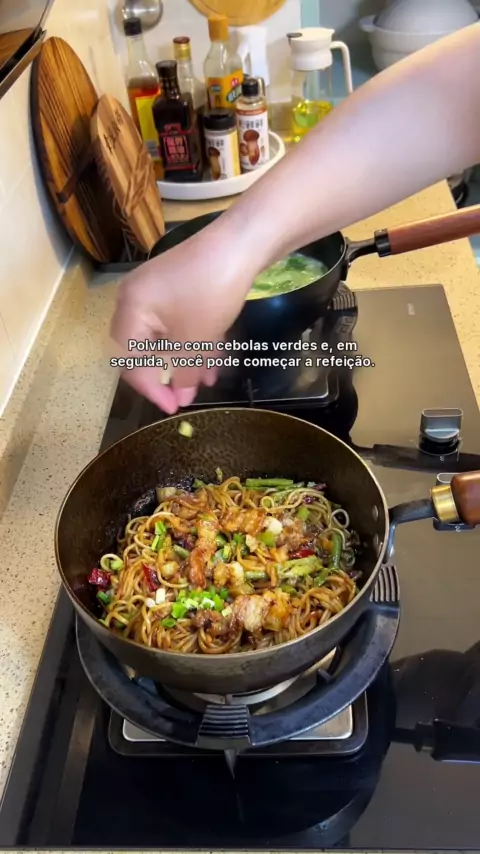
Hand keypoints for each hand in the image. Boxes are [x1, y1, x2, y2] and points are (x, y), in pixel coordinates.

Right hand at [110, 218, 258, 413]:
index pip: (129, 361)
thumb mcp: (198, 339)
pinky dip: (193, 341)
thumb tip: (181, 399)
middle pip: (143, 348)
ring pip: (166, 336)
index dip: (151, 388)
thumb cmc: (211, 291)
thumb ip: (185, 373)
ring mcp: (157, 290)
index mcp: (130, 309)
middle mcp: (136, 298)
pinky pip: (178, 321)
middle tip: (185, 395)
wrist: (242, 242)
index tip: (173, 407)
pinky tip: (214, 360)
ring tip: (208, 381)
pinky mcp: (178, 285)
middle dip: (166, 375)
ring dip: (185, 360)